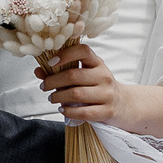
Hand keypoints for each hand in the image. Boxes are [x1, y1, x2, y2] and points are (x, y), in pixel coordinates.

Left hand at [39, 44, 133, 162]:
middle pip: (74, 75)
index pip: (83, 51)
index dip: (65, 55)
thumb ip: (62, 72)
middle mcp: (104, 76)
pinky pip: (83, 112)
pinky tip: (62, 109)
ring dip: (58, 97)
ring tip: (52, 98)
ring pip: (76, 94)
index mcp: (98, 63)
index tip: (50, 62)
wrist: (124, 104)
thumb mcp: (85, 75)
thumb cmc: (99, 88)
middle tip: (45, 86)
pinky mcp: (107, 111)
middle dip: (54, 81)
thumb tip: (38, 71)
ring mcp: (107, 94)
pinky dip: (69, 111)